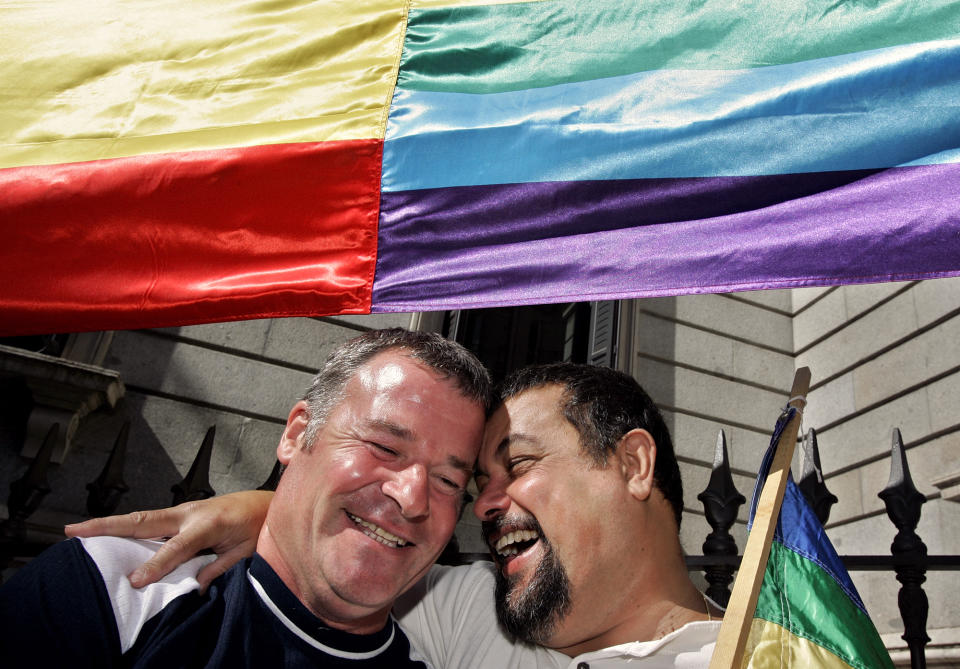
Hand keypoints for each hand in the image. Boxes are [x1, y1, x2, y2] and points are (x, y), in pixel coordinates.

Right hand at [65, 490, 273, 590]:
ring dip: (112, 523)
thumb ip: (218, 568)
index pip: (176, 548)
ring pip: (142, 518)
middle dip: (109, 526)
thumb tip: (192, 589)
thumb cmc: (259, 526)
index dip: (155, 565)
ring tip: (81, 531)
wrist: (268, 503)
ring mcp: (184, 510)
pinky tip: (111, 533)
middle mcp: (191, 512)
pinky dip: (128, 525)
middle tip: (76, 531)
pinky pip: (151, 520)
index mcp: (209, 523)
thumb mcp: (245, 552)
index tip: (135, 581)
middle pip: (144, 520)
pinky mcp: (182, 512)